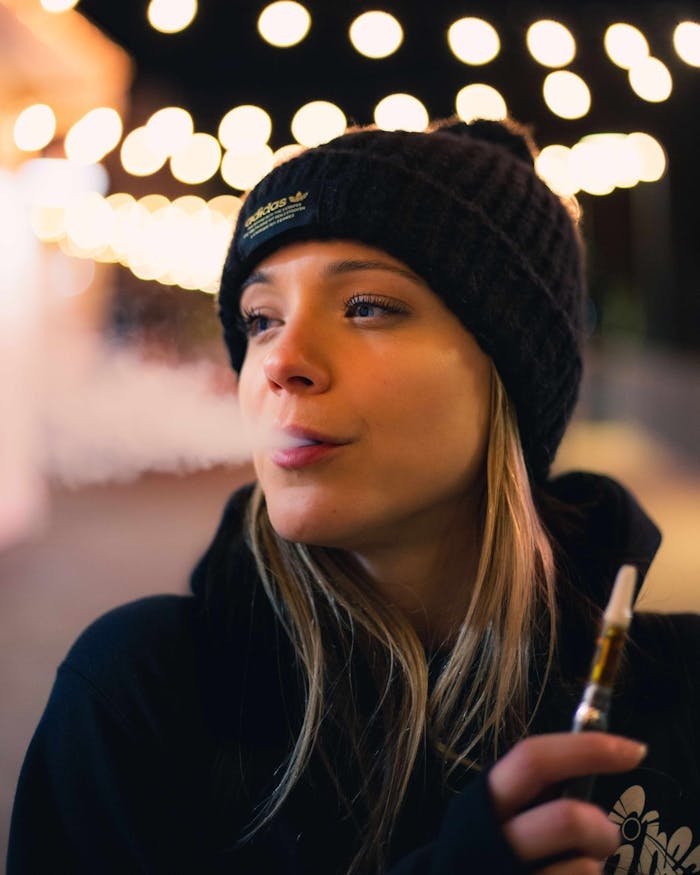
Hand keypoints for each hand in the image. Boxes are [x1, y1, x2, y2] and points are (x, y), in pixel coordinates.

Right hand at [488, 732, 646, 873]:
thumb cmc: (491, 854)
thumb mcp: (496, 815)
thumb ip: (531, 792)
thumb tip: (588, 758)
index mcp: (483, 803)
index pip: (532, 759)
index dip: (586, 749)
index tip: (632, 750)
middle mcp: (490, 843)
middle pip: (567, 819)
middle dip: (601, 827)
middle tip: (604, 837)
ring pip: (584, 869)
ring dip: (594, 869)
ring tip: (581, 870)